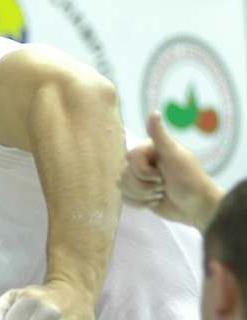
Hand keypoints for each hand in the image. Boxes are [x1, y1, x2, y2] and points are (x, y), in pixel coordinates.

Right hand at [119, 111, 222, 229]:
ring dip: (143, 195)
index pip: (130, 158)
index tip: (162, 173)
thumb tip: (154, 112)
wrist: (197, 208)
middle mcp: (143, 162)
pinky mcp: (138, 194)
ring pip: (123, 187)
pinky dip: (140, 204)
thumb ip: (160, 136)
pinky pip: (125, 199)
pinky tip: (155, 201)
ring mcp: (139, 179)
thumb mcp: (175, 156)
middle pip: (124, 174)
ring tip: (160, 194)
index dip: (143, 171)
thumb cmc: (189, 180)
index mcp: (149, 150)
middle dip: (144, 186)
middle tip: (163, 185)